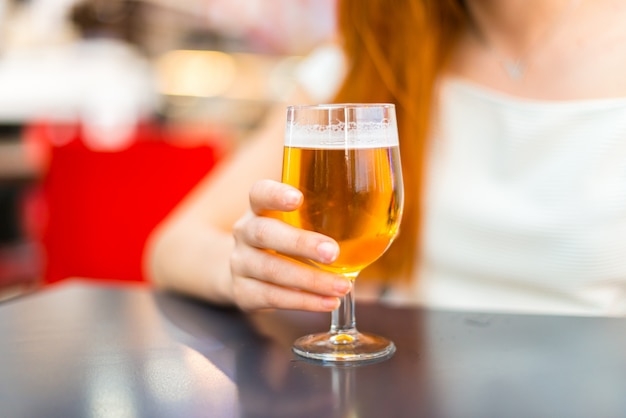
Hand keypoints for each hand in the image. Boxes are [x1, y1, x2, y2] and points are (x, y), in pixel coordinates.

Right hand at [230, 179, 351, 311]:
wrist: (243, 271)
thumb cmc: (282, 241)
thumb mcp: (292, 223)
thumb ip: (323, 216)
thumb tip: (383, 220)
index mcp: (259, 209)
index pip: (260, 193)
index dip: (275, 194)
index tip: (298, 198)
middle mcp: (245, 232)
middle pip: (264, 233)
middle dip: (300, 244)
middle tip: (333, 252)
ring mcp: (240, 263)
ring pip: (271, 270)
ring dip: (310, 280)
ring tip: (342, 286)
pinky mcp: (243, 292)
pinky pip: (272, 297)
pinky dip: (303, 301)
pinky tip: (328, 302)